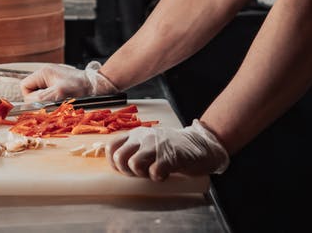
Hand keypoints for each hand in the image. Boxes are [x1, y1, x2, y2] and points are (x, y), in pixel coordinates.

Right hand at [20, 61, 118, 101]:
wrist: (96, 86)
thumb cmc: (80, 87)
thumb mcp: (59, 93)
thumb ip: (42, 98)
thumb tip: (29, 105)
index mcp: (43, 73)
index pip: (25, 86)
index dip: (30, 97)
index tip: (41, 102)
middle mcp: (45, 76)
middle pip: (31, 92)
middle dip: (39, 100)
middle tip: (52, 103)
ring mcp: (51, 81)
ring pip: (40, 95)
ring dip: (47, 101)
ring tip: (59, 101)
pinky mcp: (58, 87)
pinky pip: (48, 96)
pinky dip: (53, 101)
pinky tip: (63, 101)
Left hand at [107, 120, 228, 180]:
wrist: (200, 144)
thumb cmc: (173, 147)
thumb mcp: (150, 142)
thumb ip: (135, 148)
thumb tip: (117, 163)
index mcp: (137, 134)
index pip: (112, 146)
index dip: (113, 162)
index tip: (123, 169)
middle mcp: (144, 137)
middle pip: (119, 157)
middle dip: (126, 171)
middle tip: (140, 173)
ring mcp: (156, 146)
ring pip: (133, 164)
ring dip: (141, 174)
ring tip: (153, 172)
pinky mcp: (169, 156)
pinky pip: (154, 172)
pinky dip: (158, 177)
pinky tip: (165, 174)